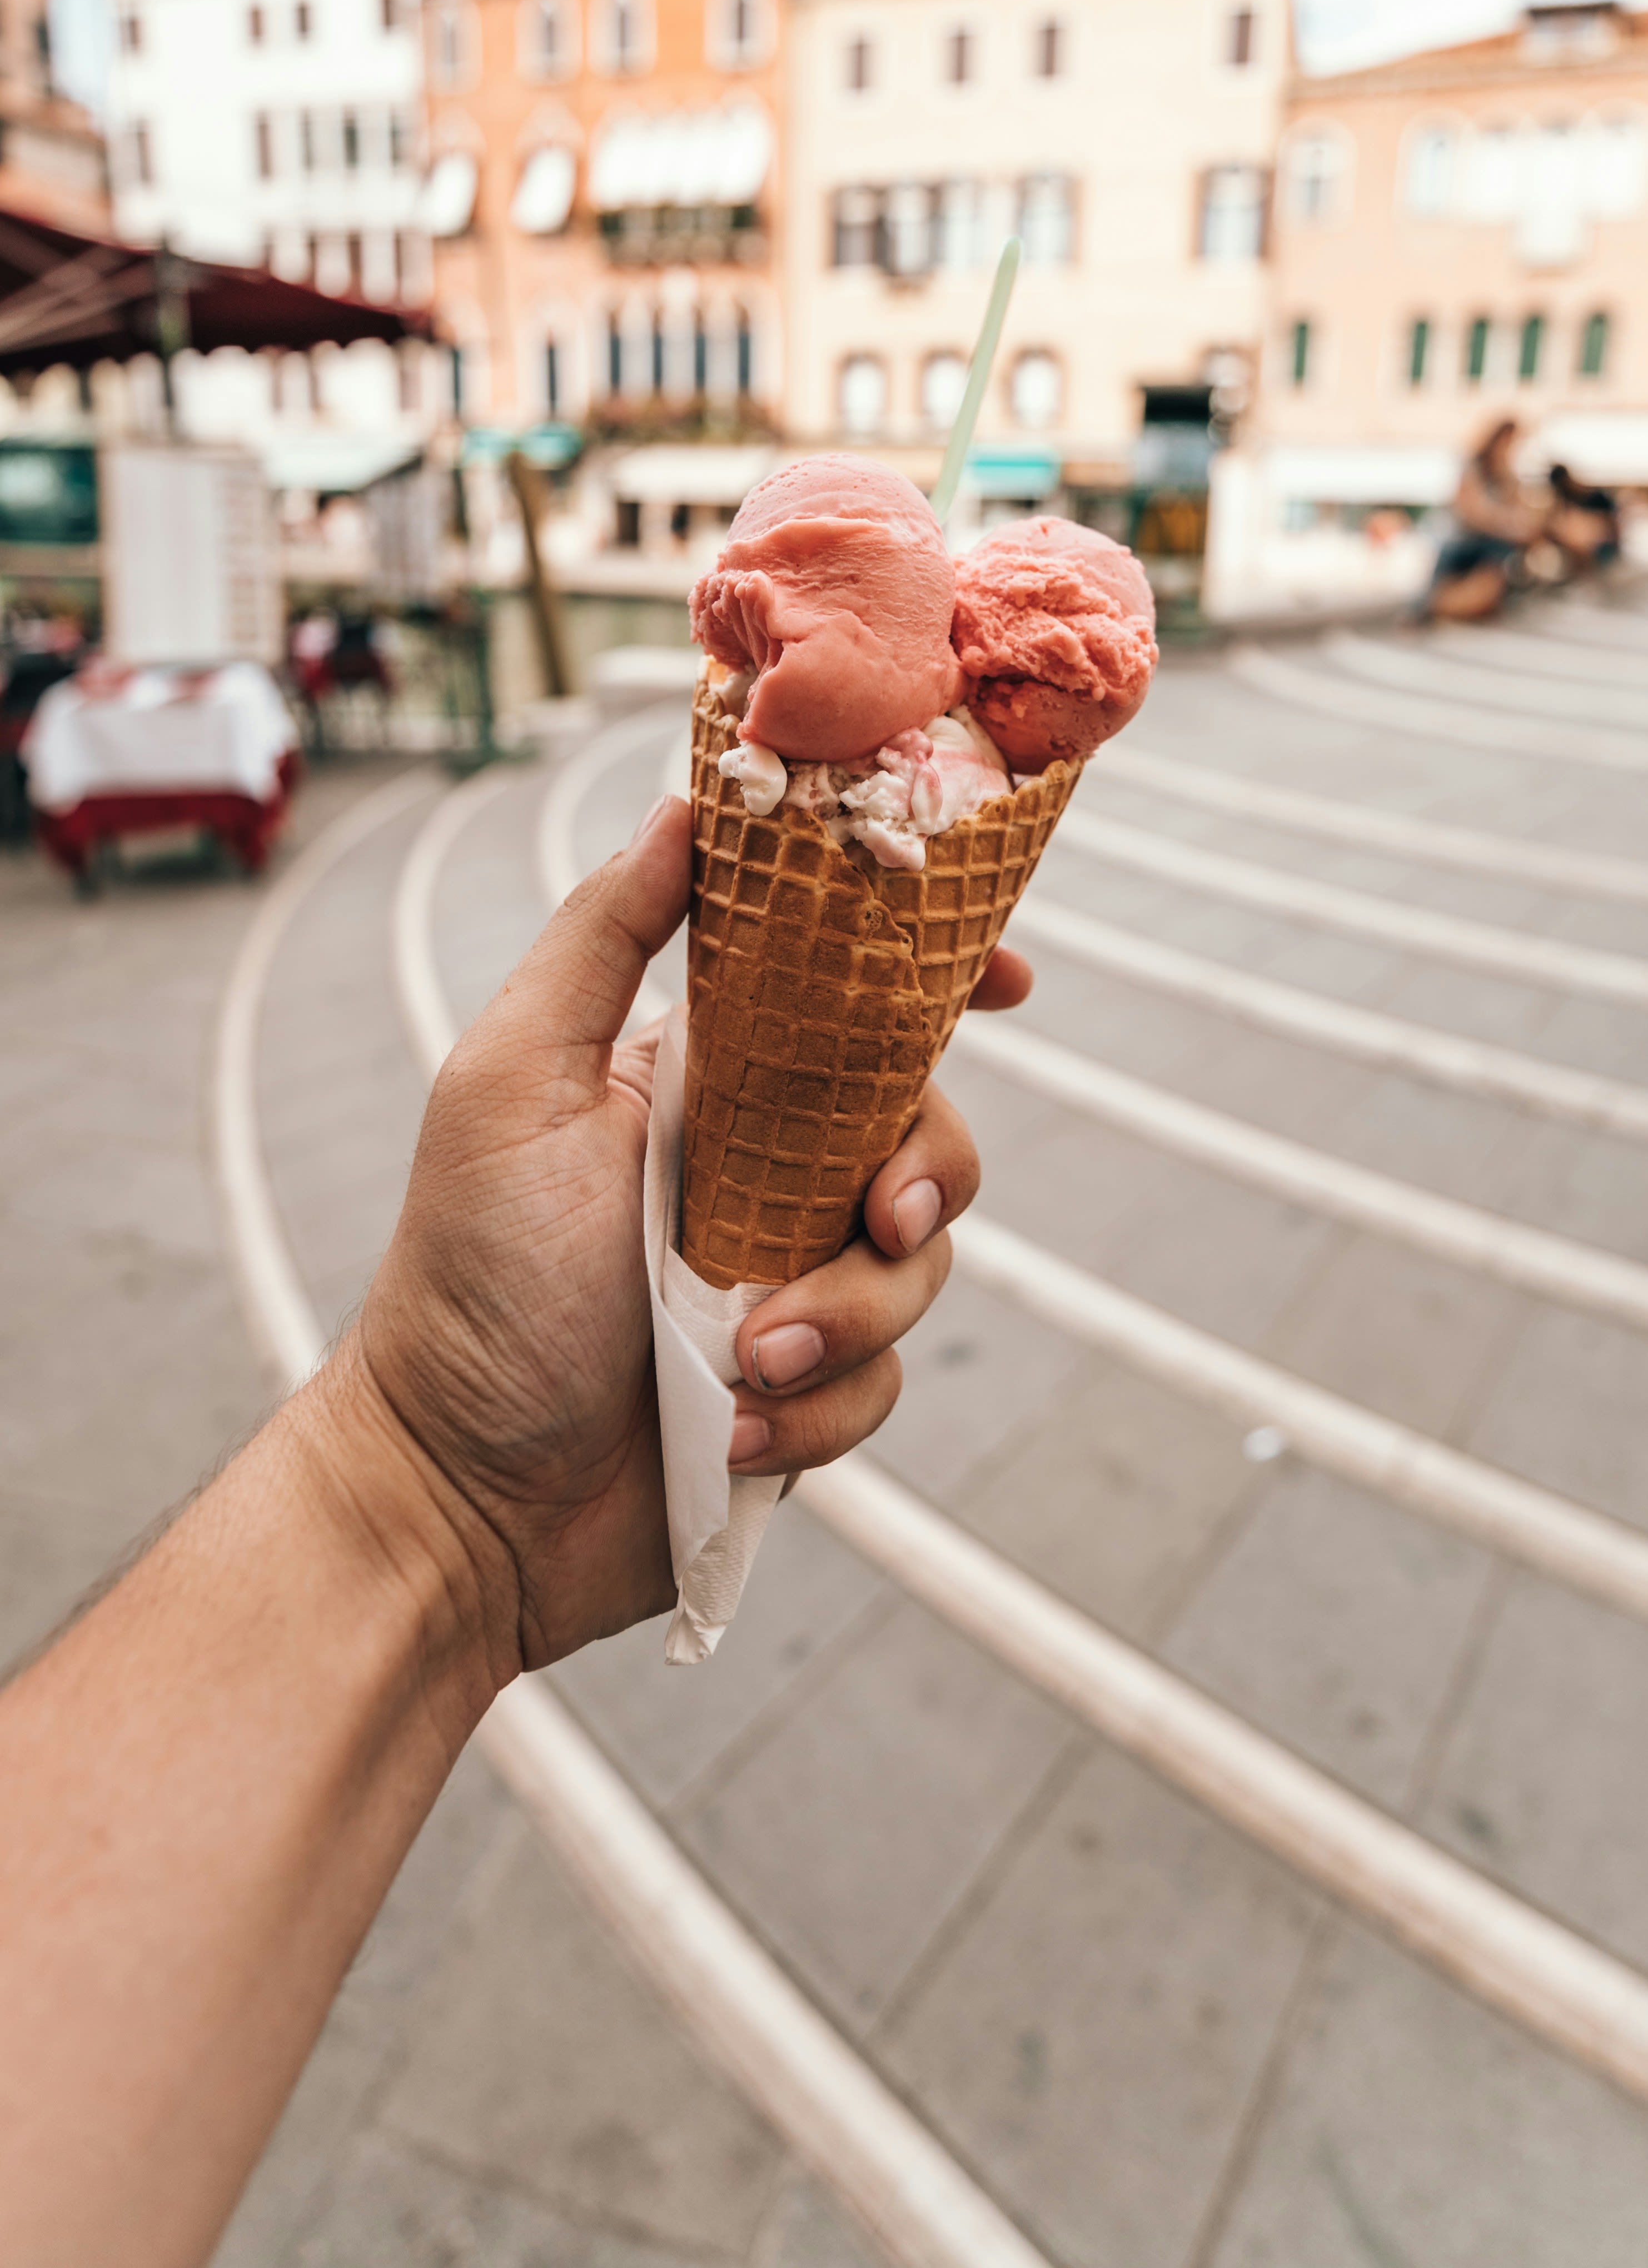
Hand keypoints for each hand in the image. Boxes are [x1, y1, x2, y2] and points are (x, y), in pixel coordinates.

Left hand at [348, 795, 1029, 1676]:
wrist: (463, 1497)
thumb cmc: (472, 1279)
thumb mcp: (512, 1081)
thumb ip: (601, 942)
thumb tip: (682, 807)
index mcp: (703, 1083)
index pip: (848, 1004)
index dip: (939, 983)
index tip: (1008, 985)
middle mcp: (759, 1173)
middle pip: (922, 1133)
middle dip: (926, 1174)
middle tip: (879, 1216)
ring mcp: (785, 1285)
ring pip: (915, 1270)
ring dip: (842, 1321)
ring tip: (742, 1363)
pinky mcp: (801, 1394)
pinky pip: (879, 1385)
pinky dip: (815, 1414)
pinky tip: (730, 1431)